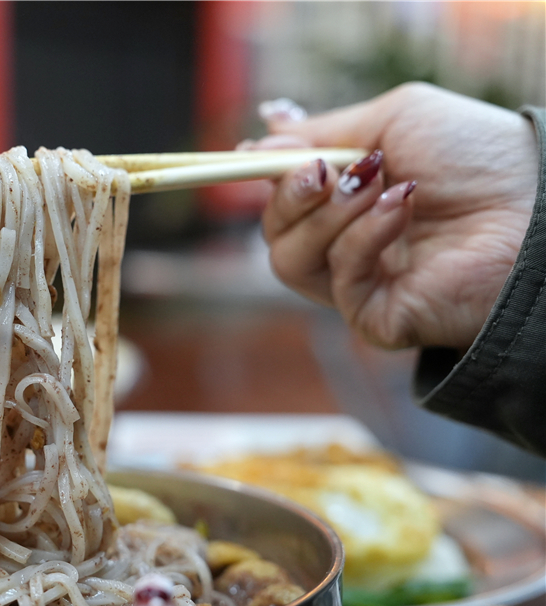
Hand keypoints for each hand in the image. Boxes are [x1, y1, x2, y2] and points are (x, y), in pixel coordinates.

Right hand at [255, 83, 537, 350]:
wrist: (534, 201)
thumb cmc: (477, 155)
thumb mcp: (392, 120)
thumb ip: (321, 134)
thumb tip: (256, 146)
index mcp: (347, 200)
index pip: (282, 199)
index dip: (268, 177)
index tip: (261, 152)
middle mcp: (344, 243)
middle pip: (274, 233)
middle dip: (289, 197)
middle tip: (323, 172)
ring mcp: (356, 282)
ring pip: (290, 259)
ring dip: (330, 215)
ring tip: (381, 186)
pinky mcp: (373, 315)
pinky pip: (336, 279)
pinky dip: (363, 237)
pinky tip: (401, 210)